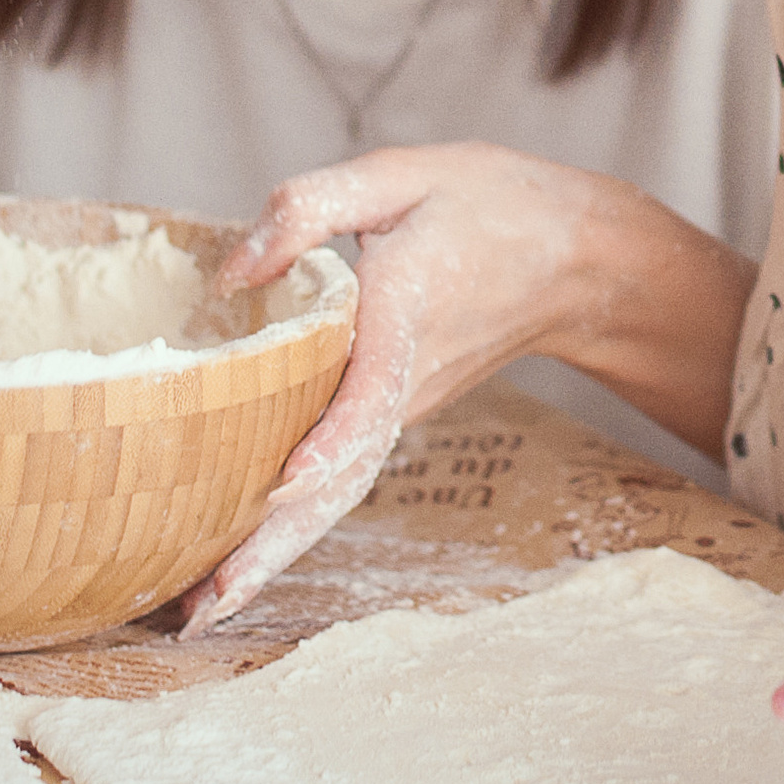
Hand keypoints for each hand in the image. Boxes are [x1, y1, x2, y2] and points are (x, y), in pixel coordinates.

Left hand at [181, 144, 643, 633]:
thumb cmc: (487, 202)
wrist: (579, 256)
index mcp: (408, 310)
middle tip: (206, 608)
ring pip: (341, 489)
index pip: (370, 387)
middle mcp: (406, 379)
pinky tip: (244, 553)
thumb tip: (232, 271)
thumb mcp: (401, 175)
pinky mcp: (400, 413)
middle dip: (276, 543)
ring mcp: (406, 407)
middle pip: (342, 477)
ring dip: (277, 549)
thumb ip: (311, 209)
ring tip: (204, 609)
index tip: (286, 483)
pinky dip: (298, 523)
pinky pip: (346, 476)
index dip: (331, 437)